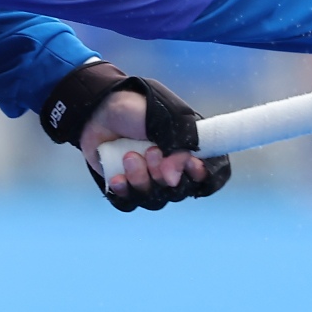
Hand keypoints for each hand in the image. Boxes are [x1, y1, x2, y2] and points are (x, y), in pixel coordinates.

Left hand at [78, 86, 211, 199]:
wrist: (99, 108)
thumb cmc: (137, 108)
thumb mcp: (165, 118)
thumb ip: (179, 144)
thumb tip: (174, 179)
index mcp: (190, 150)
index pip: (212, 175)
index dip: (204, 177)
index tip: (192, 164)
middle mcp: (173, 169)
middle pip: (181, 192)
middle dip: (164, 173)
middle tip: (150, 151)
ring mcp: (149, 180)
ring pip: (155, 200)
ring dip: (142, 179)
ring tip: (128, 156)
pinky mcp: (126, 187)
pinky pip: (129, 204)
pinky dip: (124, 192)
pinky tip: (116, 177)